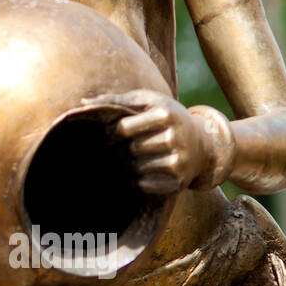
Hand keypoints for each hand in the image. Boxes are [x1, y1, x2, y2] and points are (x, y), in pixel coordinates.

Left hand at [115, 92, 233, 193]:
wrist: (201, 144)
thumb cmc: (166, 117)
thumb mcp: (148, 101)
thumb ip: (117, 100)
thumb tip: (83, 103)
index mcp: (166, 114)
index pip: (124, 128)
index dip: (111, 133)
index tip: (110, 134)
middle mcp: (174, 138)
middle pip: (130, 150)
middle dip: (118, 150)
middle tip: (117, 149)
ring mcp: (178, 162)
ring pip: (136, 168)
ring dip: (126, 165)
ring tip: (127, 159)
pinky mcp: (178, 182)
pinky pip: (144, 185)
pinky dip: (136, 180)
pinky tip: (139, 171)